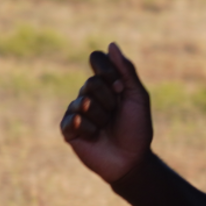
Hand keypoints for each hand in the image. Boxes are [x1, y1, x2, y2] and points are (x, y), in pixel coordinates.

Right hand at [60, 43, 152, 183]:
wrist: (131, 160)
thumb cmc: (137, 128)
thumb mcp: (137, 97)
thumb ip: (126, 70)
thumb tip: (111, 45)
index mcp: (106, 82)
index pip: (97, 59)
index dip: (108, 71)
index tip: (121, 88)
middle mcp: (89, 93)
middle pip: (91, 83)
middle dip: (108, 101)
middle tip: (115, 115)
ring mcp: (77, 111)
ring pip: (83, 103)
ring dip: (100, 118)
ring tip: (106, 129)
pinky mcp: (68, 129)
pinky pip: (72, 120)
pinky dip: (87, 129)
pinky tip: (94, 136)